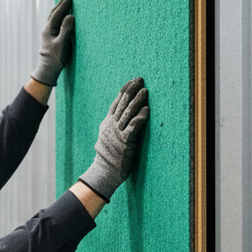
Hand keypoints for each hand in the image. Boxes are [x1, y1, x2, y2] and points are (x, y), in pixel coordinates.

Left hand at [32, 0, 73, 85]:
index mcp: (48, 29)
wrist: (48, 70)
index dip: (63, 5)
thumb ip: (66, 29)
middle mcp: (47, 29)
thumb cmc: (56, 58)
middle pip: (53, 13)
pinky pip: (55, 22)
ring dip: (59, 9)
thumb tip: (70, 16)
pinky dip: (60, 16)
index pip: (56, 13)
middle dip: (60, 4)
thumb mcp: (62, 44)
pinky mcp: (50, 37)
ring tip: (66, 2)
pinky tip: (63, 16)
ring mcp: (48, 33)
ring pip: (53, 17)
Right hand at [79, 77, 149, 200]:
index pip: (116, 102)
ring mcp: (117, 133)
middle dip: (132, 90)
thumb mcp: (108, 136)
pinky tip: (146, 110)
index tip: (132, 81)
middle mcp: (111, 125)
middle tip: (140, 80)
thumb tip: (123, 116)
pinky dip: (140, 118)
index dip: (125, 90)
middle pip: (122, 104)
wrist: (105, 171)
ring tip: (145, 91)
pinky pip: (133, 127)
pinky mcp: (125, 142)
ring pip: (128, 113)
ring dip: (137, 101)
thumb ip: (115, 125)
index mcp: (107, 123)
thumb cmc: (109, 155)